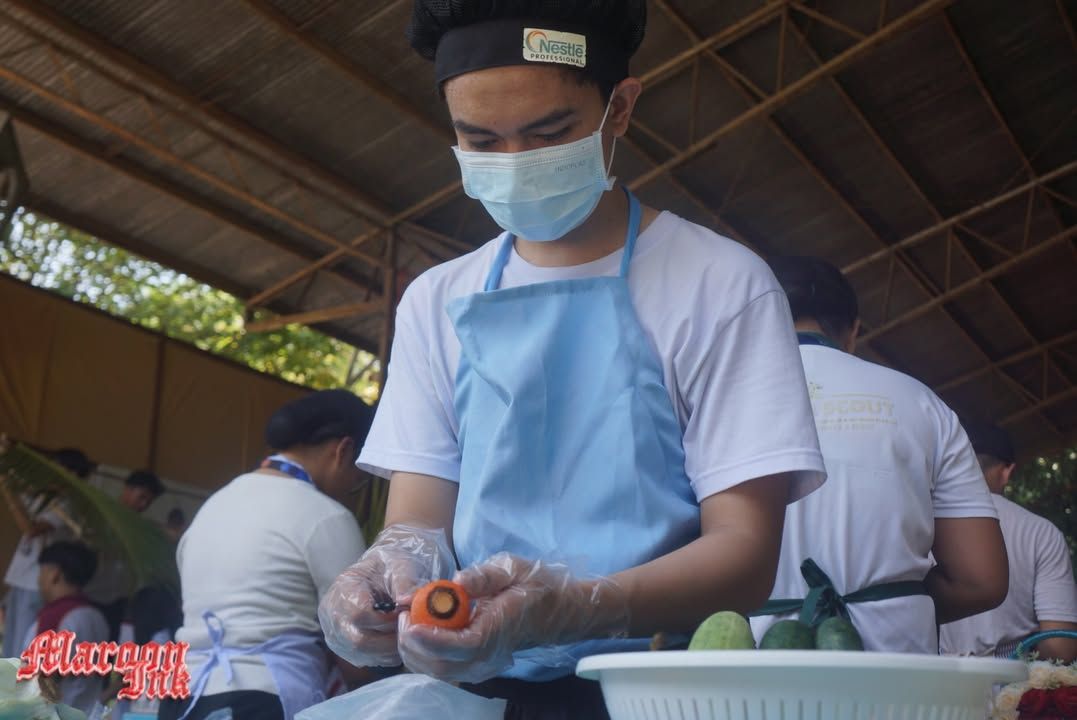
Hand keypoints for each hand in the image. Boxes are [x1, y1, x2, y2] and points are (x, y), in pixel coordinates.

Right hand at [318, 524, 454, 667]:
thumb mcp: (401, 564)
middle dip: (390, 639)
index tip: (406, 614)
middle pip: (358, 641)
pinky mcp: (344, 648)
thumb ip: (406, 581)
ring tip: (406, 633)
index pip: (359, 614)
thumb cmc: (392, 566)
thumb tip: (408, 600)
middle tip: (411, 630)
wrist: (382, 573)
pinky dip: (385, 655)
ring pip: (362, 655)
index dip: (386, 620)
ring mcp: (335, 633)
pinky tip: (397, 639)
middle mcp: (332, 613)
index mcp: (343, 588)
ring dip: (389, 649)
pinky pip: (365, 660)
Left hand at [397, 553, 628, 682]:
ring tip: (408, 619)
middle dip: (413, 645)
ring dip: (415, 651)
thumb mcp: (513, 568)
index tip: (408, 620)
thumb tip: (456, 582)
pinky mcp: (478, 666)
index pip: (461, 646)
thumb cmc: (536, 586)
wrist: (557, 610)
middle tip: (402, 615)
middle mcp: (490, 655)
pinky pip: (445, 668)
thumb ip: (484, 576)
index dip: (431, 638)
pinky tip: (420, 630)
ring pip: (440, 672)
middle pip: (443, 666)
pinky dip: (425, 654)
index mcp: (499, 629)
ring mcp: (484, 665)